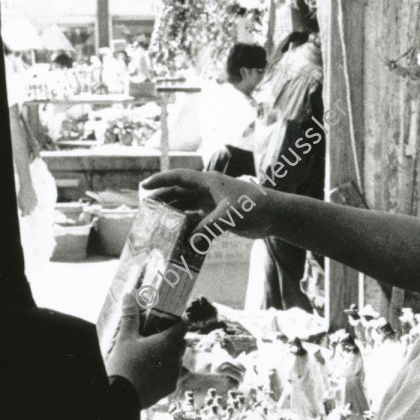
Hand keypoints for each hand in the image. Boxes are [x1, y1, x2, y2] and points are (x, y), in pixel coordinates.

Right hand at [106, 294, 186, 409]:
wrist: (121, 397)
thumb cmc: (124, 365)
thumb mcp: (125, 338)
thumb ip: (130, 316)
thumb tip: (129, 294)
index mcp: (167, 343)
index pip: (182, 325)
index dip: (177, 320)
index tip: (169, 319)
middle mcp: (175, 358)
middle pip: (181, 342)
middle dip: (172, 337)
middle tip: (156, 335)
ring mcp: (174, 374)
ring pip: (177, 359)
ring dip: (169, 354)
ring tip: (151, 354)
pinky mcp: (170, 387)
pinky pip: (172, 374)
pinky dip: (165, 370)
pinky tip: (150, 370)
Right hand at [140, 169, 275, 240]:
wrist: (274, 215)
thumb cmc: (254, 207)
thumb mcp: (230, 215)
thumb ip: (209, 228)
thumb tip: (191, 242)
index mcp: (209, 182)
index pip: (179, 178)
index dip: (161, 180)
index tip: (144, 186)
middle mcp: (208, 191)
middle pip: (180, 192)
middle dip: (163, 199)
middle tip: (146, 209)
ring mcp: (213, 204)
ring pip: (187, 207)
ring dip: (174, 214)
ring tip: (158, 223)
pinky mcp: (219, 217)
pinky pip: (198, 221)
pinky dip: (188, 228)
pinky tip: (179, 237)